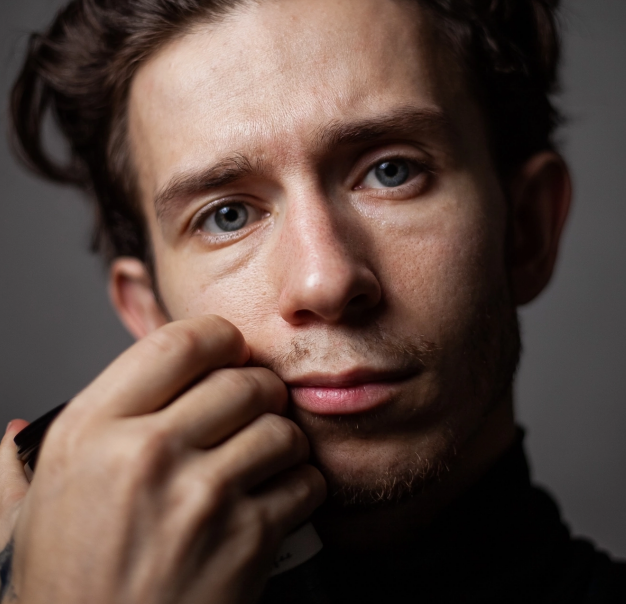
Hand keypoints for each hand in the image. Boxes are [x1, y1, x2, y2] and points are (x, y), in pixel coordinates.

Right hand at [0, 315, 325, 603]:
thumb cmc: (67, 590)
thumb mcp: (23, 518)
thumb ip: (17, 466)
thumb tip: (17, 429)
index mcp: (93, 431)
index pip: (179, 342)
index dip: (217, 340)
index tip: (227, 353)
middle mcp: (148, 453)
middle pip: (243, 381)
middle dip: (259, 390)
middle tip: (255, 409)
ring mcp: (202, 497)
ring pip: (281, 428)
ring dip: (284, 439)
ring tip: (267, 456)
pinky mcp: (247, 539)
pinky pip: (304, 482)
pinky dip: (301, 486)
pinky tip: (278, 498)